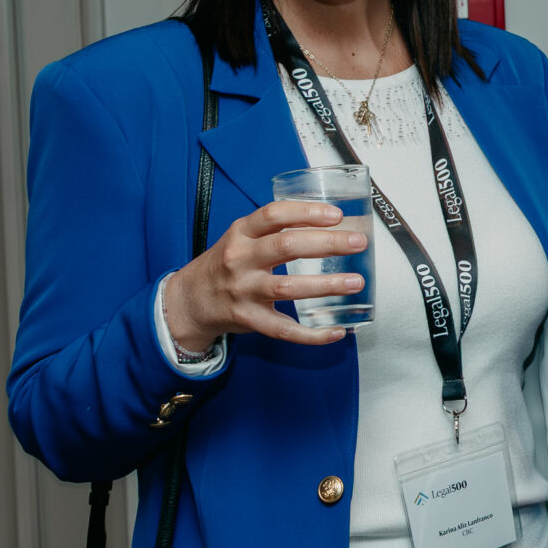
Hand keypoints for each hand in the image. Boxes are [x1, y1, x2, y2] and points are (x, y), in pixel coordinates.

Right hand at [162, 200, 369, 351]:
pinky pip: (283, 330)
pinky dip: (312, 334)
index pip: (274, 214)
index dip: (307, 212)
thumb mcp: (241, 237)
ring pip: (288, 287)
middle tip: (358, 243)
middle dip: (328, 243)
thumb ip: (275, 228)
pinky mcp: (248, 319)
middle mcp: (240, 259)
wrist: (189, 300)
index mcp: (241, 233)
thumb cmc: (227, 264)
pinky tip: (336, 331)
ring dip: (326, 285)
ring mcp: (243, 291)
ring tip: (355, 282)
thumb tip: (330, 222)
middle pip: (287, 247)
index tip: (337, 215)